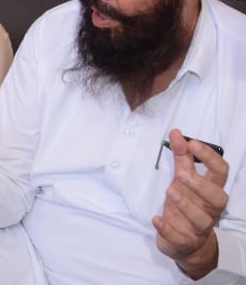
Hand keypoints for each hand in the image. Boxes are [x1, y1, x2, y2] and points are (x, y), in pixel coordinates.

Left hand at [152, 129, 227, 278]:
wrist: (186, 243)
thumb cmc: (186, 205)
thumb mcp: (183, 180)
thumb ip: (182, 158)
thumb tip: (176, 134)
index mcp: (210, 190)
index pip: (220, 172)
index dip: (210, 157)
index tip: (193, 143)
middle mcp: (209, 209)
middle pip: (217, 197)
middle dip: (200, 185)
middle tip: (181, 174)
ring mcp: (198, 227)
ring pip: (201, 219)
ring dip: (185, 204)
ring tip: (169, 191)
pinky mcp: (184, 241)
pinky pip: (180, 238)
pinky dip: (167, 229)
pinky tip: (156, 219)